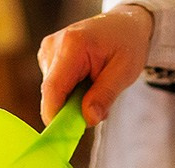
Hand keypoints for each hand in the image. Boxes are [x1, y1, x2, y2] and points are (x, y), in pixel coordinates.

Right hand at [38, 6, 152, 125]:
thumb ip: (105, 95)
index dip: (54, 116)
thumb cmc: (127, 43)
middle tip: (99, 108)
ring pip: (54, 93)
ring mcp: (48, 51)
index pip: (53, 88)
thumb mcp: (125, 71)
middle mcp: (53, 46)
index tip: (64, 135)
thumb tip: (88, 119)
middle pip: (51, 93)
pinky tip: (86, 82)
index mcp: (72, 46)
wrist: (124, 24)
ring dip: (73, 101)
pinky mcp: (48, 58)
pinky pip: (56, 87)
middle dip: (71, 109)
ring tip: (96, 87)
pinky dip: (71, 93)